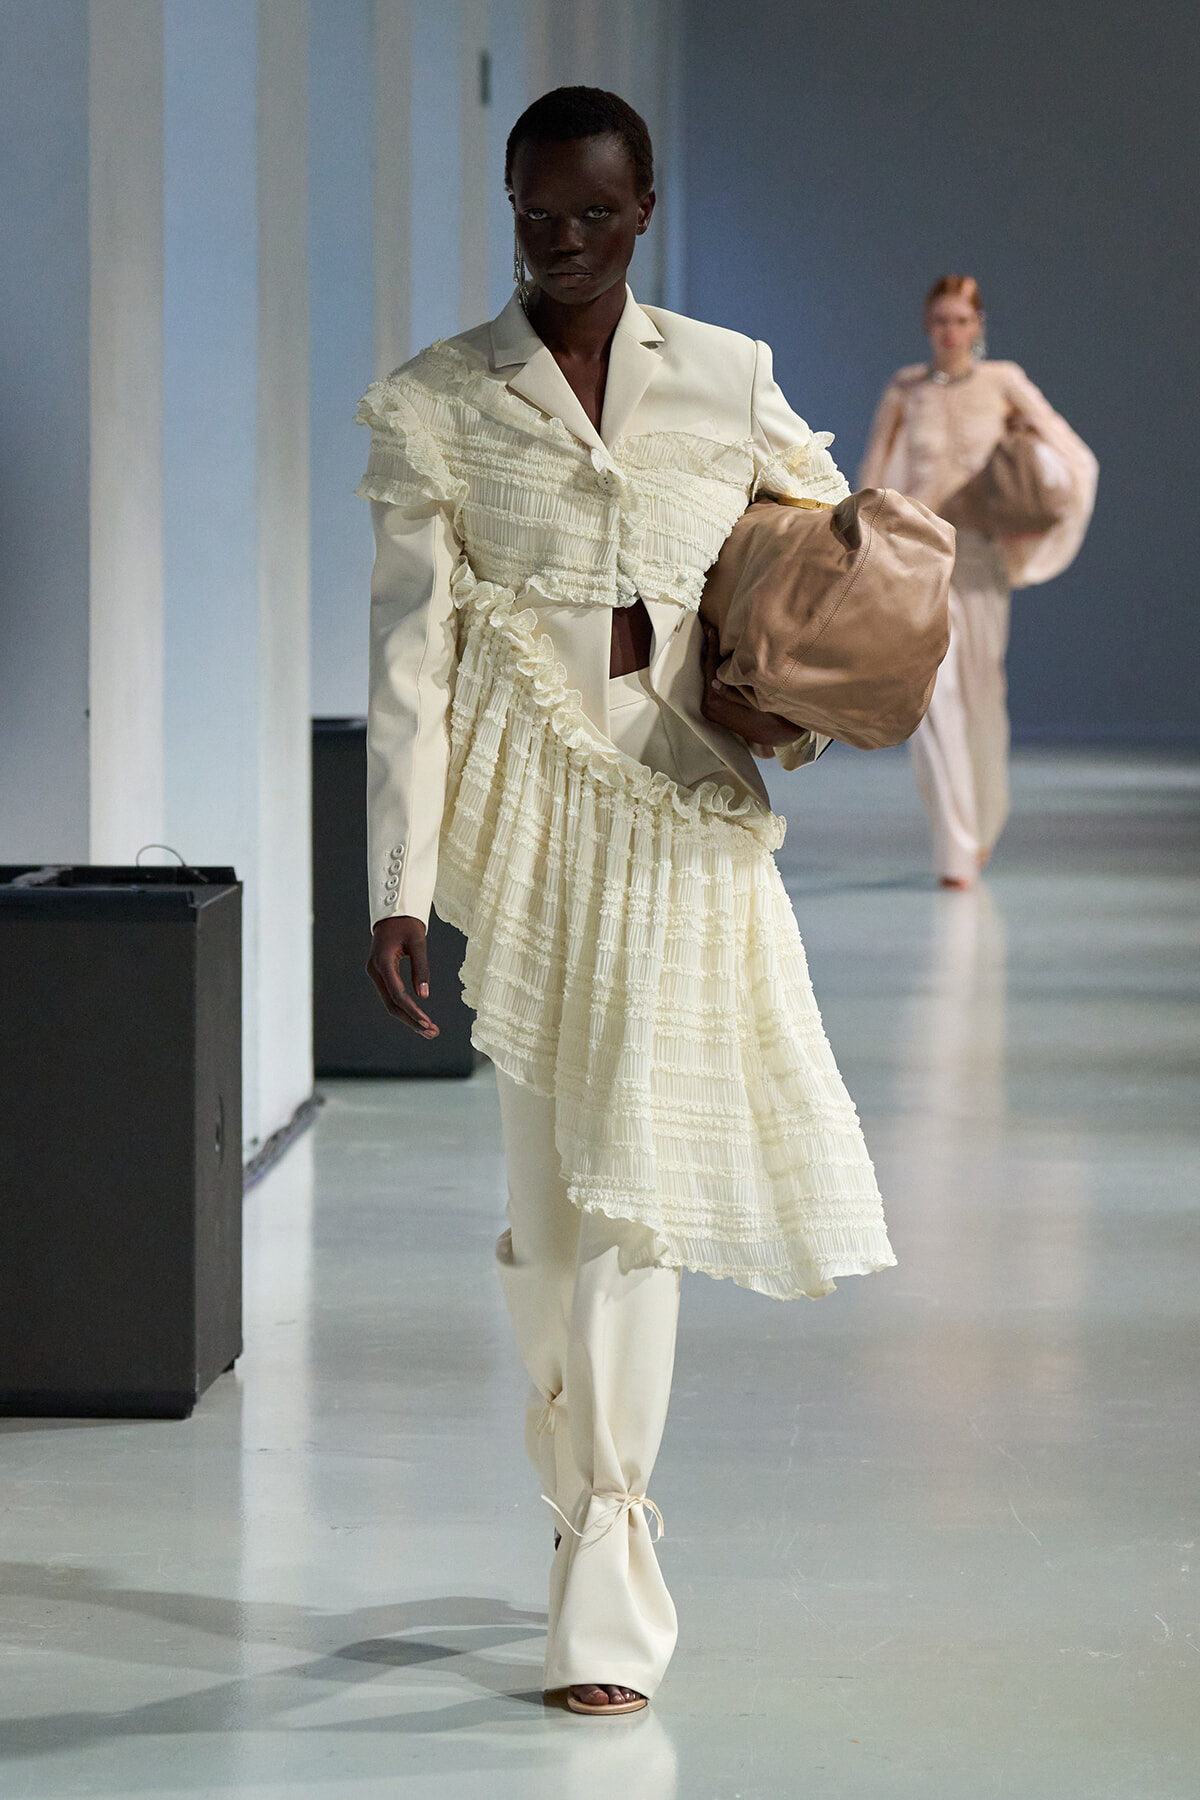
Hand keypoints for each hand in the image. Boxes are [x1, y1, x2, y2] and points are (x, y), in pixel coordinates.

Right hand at [366, 915, 438, 1038]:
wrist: (393, 912)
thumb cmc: (407, 924)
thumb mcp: (418, 942)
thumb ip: (421, 968)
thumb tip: (424, 995)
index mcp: (382, 962)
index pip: (397, 994)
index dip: (413, 1011)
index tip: (428, 1023)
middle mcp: (374, 971)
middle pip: (392, 1004)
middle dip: (412, 1021)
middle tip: (433, 1033)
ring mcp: (375, 974)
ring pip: (390, 1003)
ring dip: (409, 1018)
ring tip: (429, 1030)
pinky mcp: (379, 975)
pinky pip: (391, 996)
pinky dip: (404, 1008)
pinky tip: (418, 1018)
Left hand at [699, 618, 802, 748]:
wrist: (777, 733)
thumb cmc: (771, 715)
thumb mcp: (757, 699)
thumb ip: (735, 688)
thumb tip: (716, 679)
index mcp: (715, 702)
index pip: (711, 669)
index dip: (712, 648)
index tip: (710, 630)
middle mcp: (708, 707)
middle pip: (707, 672)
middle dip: (710, 651)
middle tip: (709, 629)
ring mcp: (710, 709)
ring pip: (710, 677)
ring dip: (714, 660)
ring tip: (714, 639)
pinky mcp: (716, 709)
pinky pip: (714, 684)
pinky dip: (717, 670)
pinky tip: (722, 658)